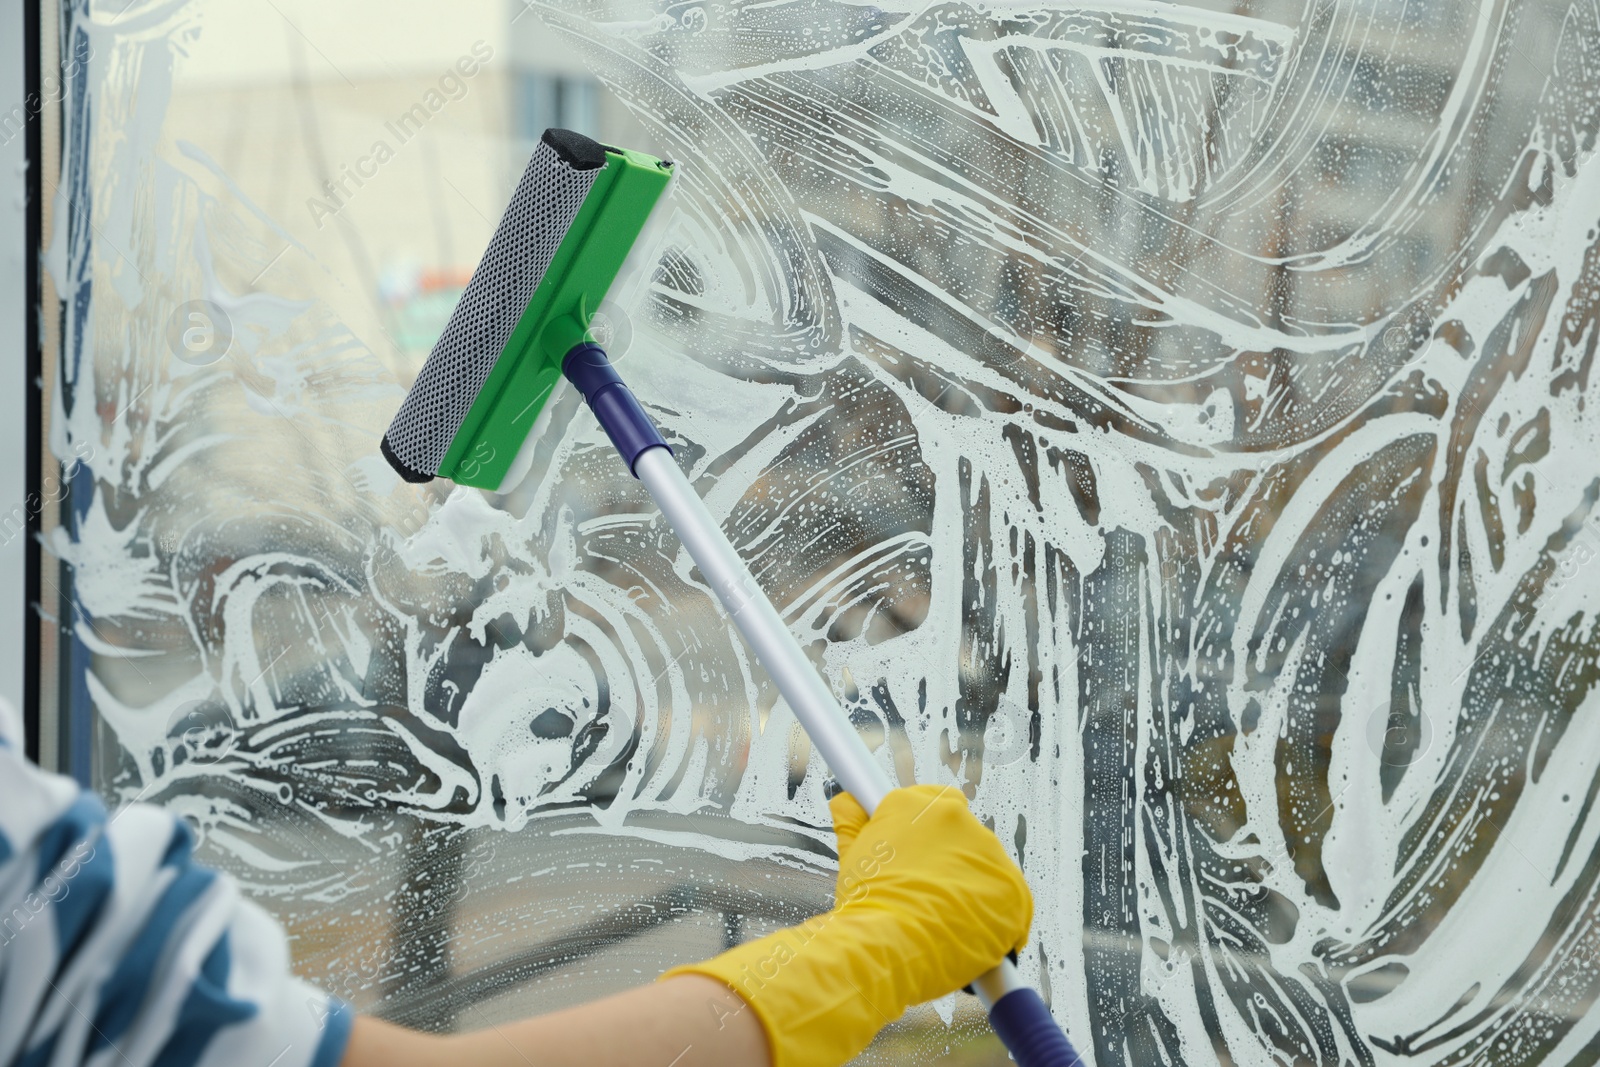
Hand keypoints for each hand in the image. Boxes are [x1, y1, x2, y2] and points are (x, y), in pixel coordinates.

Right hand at [829, 784, 1031, 1001]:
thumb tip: (846, 801)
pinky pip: (1010, 900)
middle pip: (963, 836)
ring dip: (973, 889)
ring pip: (986, 868)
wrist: (887, 947)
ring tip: (945, 921)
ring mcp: (987, 851)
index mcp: (914, 804)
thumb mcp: (851, 857)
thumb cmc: (865, 906)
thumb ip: (852, 822)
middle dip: (951, 863)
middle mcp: (955, 817)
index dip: (931, 831)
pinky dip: (996, 918)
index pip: (935, 802)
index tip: (925, 853)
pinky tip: (971, 934)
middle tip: (929, 895)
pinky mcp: (1012, 886)